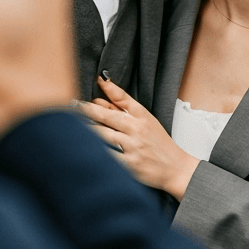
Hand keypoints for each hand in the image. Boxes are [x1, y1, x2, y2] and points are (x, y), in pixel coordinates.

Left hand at [76, 77, 198, 199]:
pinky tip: (82, 147)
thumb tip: (98, 98)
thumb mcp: (146, 121)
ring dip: (87, 129)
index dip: (108, 88)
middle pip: (108, 117)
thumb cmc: (159, 144)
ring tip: (71, 124)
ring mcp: (133, 148)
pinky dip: (95, 151)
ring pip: (104, 135)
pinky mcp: (130, 165)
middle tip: (73, 104)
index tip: (96, 80)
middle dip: (88, 110)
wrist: (177, 169)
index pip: (123, 99)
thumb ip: (122, 109)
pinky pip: (108, 156)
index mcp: (142, 117)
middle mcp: (137, 130)